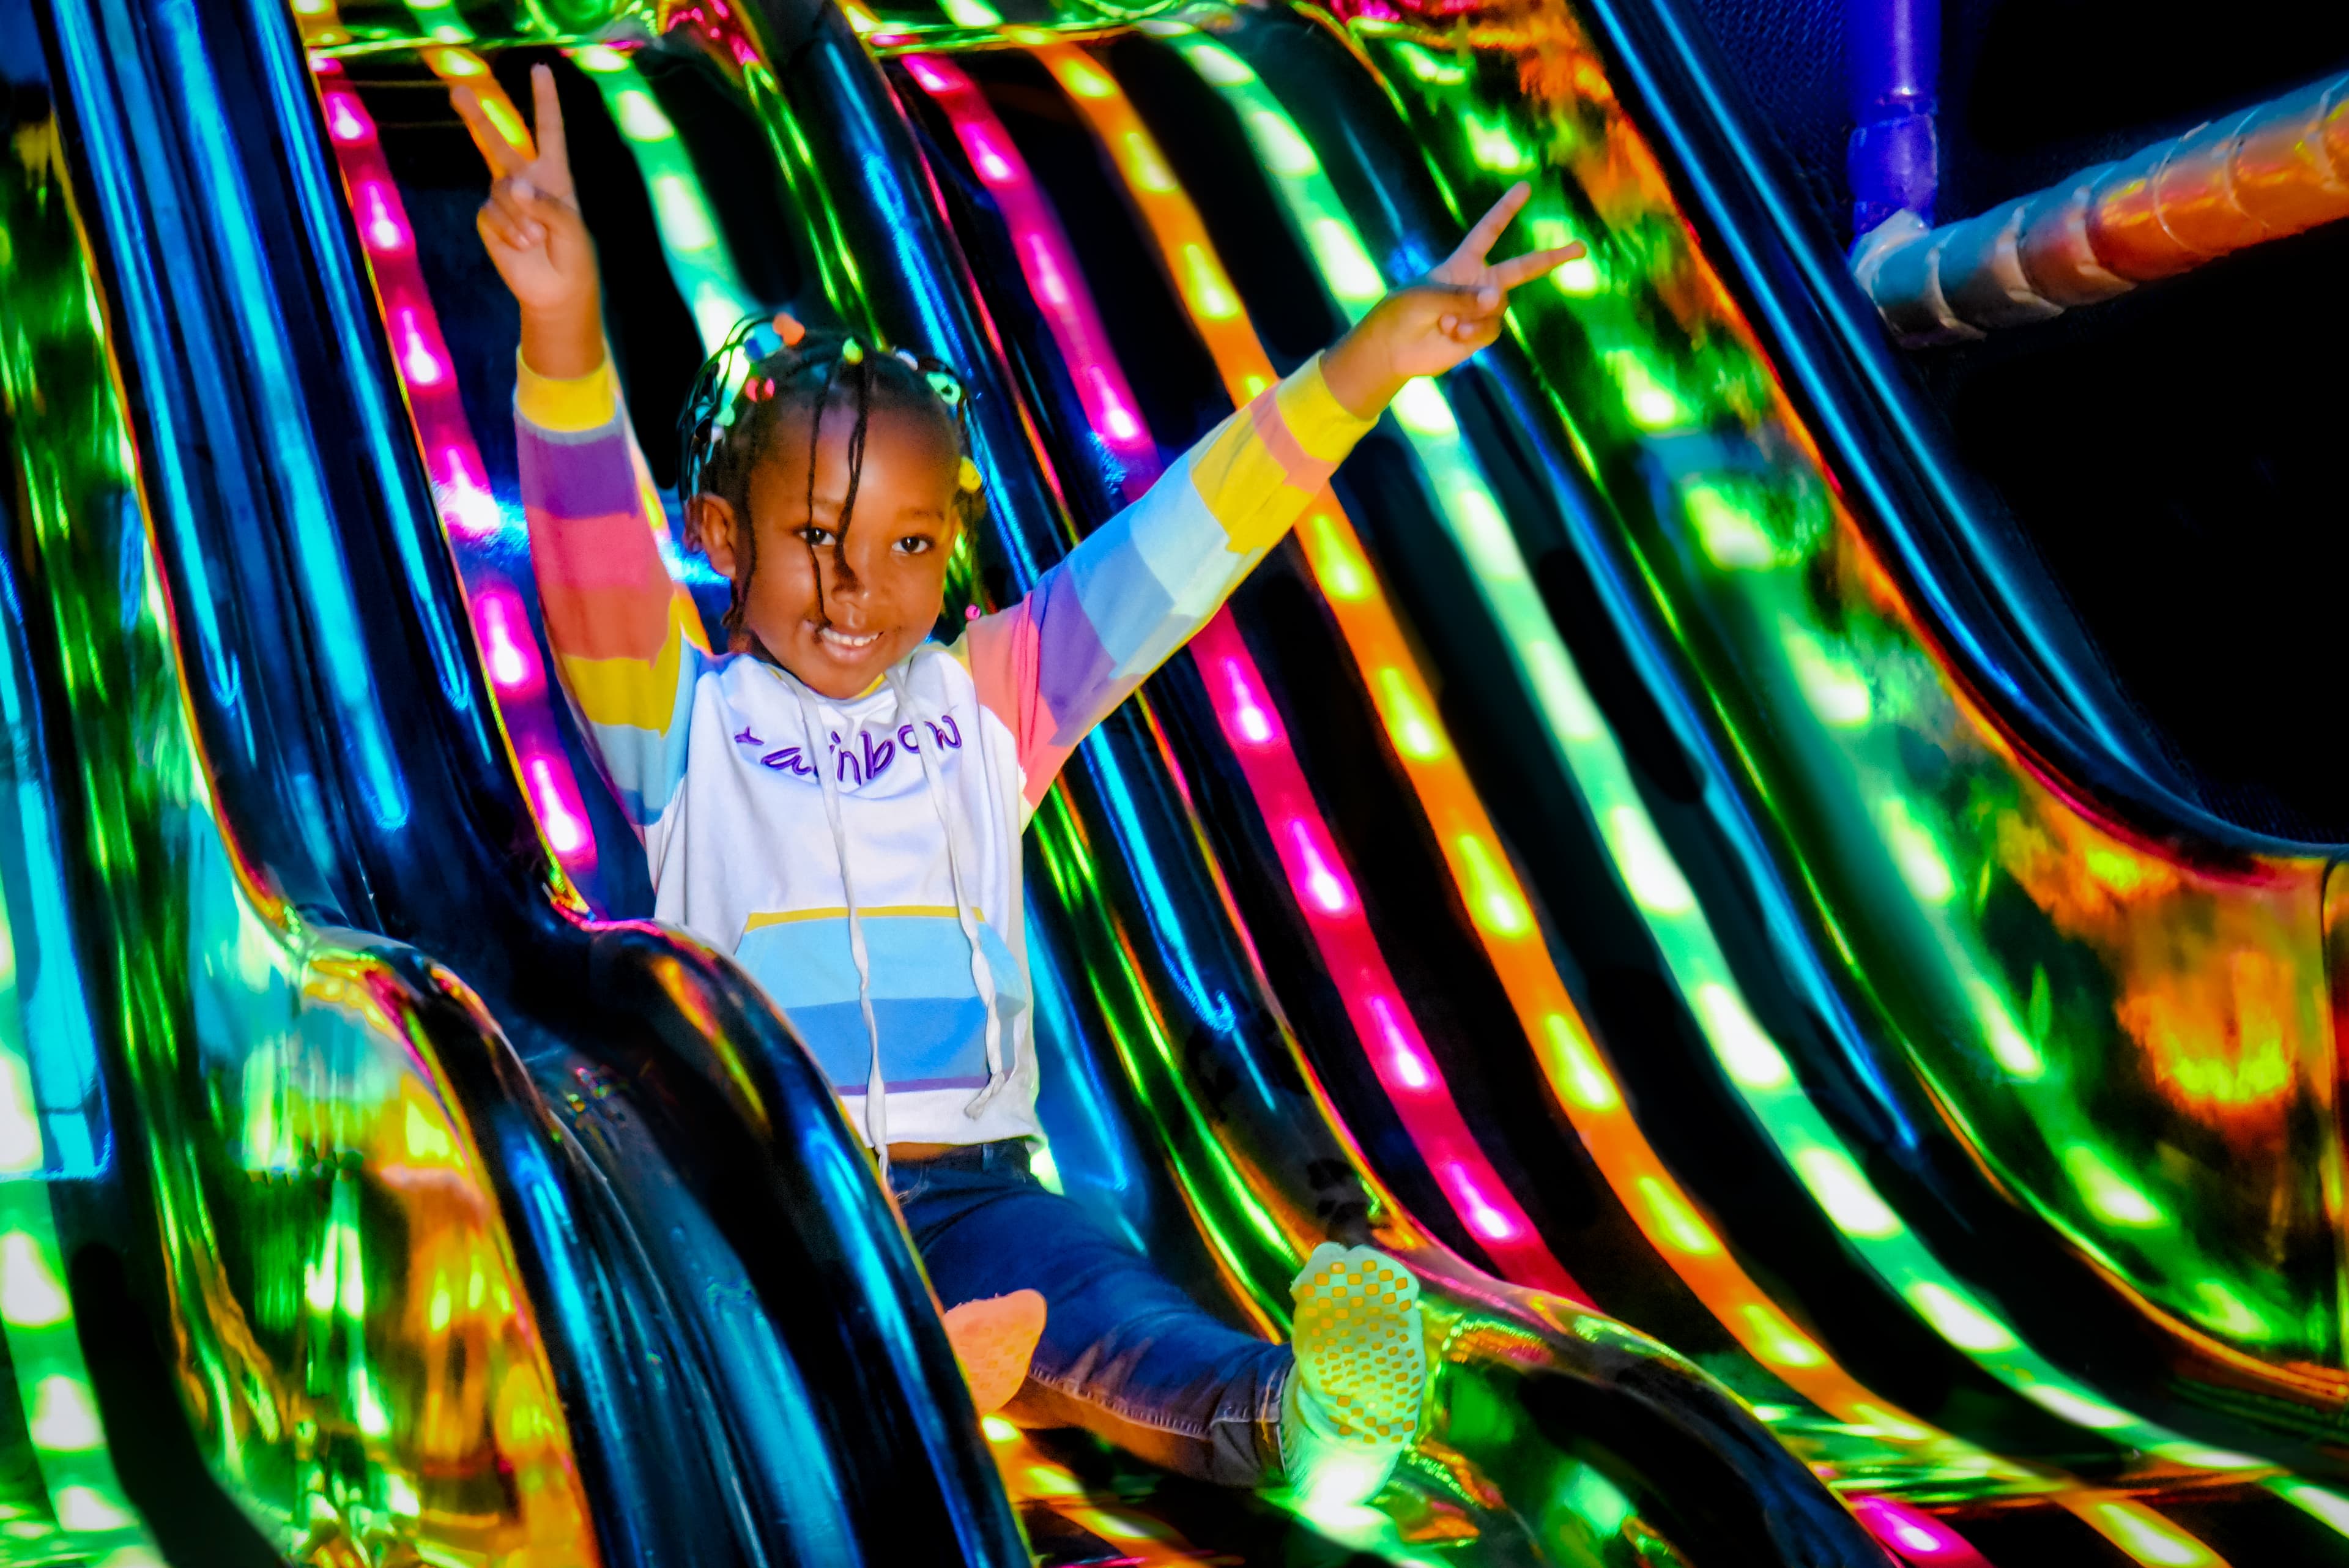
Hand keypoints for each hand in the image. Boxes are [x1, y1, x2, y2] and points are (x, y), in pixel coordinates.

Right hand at [453, 64, 601, 377]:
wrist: (557, 292)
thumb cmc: (573, 256)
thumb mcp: (572, 227)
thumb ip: (547, 203)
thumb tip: (510, 184)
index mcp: (554, 174)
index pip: (549, 131)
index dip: (545, 100)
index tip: (541, 69)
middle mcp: (525, 180)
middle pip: (498, 142)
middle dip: (477, 117)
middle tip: (457, 89)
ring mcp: (504, 199)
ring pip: (501, 190)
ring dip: (520, 216)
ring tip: (537, 240)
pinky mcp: (488, 219)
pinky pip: (492, 213)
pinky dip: (508, 230)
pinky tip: (522, 244)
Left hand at [1320, 182, 1582, 417]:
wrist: (1393, 349)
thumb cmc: (1402, 313)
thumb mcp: (1426, 297)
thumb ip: (1463, 297)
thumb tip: (1499, 299)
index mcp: (1463, 262)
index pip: (1488, 231)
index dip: (1506, 210)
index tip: (1524, 188)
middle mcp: (1479, 282)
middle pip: (1522, 268)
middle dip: (1552, 258)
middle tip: (1581, 247)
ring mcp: (1482, 309)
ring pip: (1500, 306)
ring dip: (1474, 315)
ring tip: (1445, 323)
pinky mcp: (1481, 333)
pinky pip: (1492, 328)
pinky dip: (1474, 333)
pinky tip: (1452, 335)